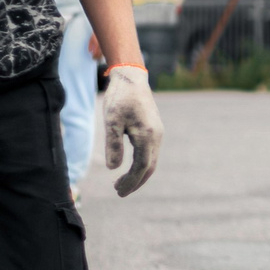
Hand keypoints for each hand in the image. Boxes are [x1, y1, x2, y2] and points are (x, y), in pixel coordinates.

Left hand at [103, 65, 164, 194]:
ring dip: (138, 175)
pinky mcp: (154, 130)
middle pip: (149, 168)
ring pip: (151, 161)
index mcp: (148, 135)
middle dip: (135, 182)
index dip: (130, 181)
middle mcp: (157, 137)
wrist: (131, 77)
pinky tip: (129, 167)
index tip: (117, 191)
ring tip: (121, 183)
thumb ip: (113, 144)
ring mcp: (157, 133)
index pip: (141, 167)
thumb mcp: (111, 120)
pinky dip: (141, 165)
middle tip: (119, 192)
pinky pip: (150, 153)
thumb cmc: (120, 97)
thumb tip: (113, 168)